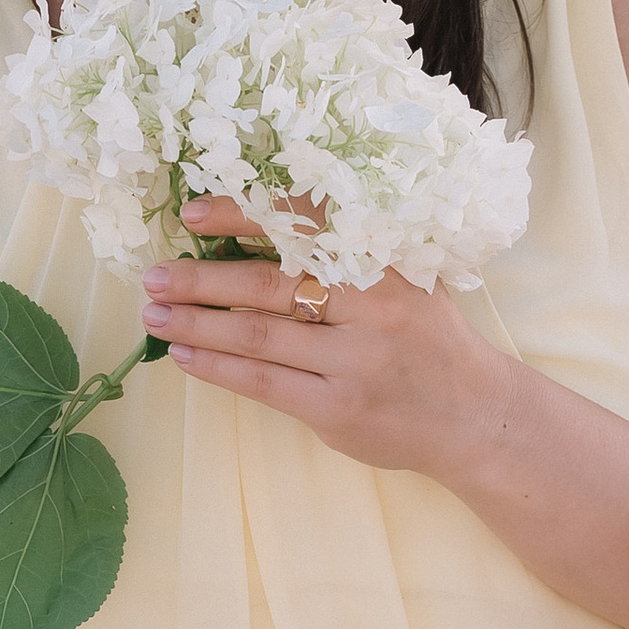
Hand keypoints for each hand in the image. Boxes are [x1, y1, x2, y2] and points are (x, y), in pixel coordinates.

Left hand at [142, 201, 515, 480]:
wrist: (475, 416)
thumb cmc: (427, 340)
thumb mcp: (405, 279)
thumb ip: (348, 254)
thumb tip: (252, 232)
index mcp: (385, 262)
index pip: (304, 225)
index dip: (244, 214)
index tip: (193, 212)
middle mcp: (371, 308)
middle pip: (269, 282)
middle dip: (201, 278)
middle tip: (153, 274)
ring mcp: (354, 362)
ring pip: (257, 334)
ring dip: (196, 322)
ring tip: (153, 315)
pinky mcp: (339, 409)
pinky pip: (264, 383)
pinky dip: (218, 367)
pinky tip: (184, 356)